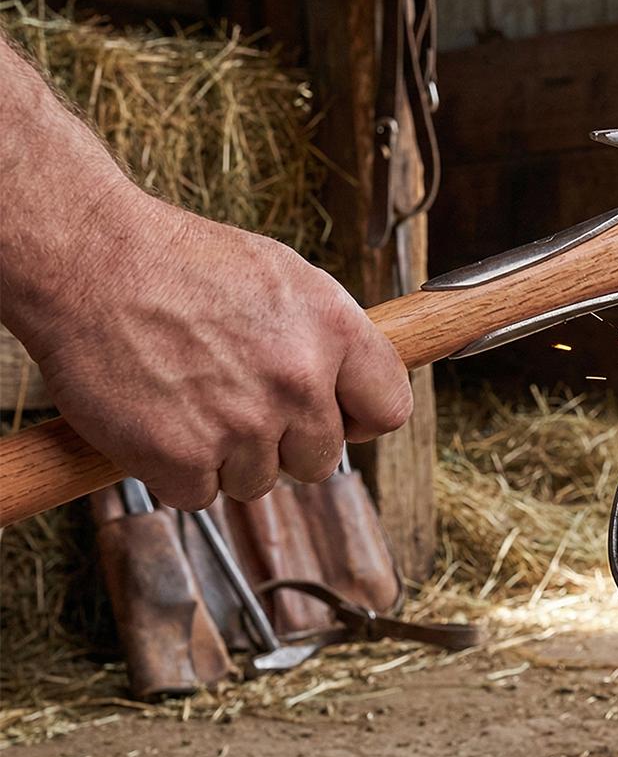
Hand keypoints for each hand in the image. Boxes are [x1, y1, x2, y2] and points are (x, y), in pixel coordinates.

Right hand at [24, 186, 411, 509]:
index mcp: (334, 330)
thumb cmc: (181, 264)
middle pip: (322, 460)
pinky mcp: (184, 458)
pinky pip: (200, 495)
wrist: (89, 261)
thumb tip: (355, 385)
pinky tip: (161, 419)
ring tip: (192, 397)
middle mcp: (299, 380)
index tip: (336, 416)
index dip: (359, 419)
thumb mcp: (284, 276)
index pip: (389, 410)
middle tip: (239, 400)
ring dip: (227, 456)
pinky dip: (177, 470)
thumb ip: (329, 337)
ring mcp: (244, 423)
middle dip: (285, 442)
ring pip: (258, 481)